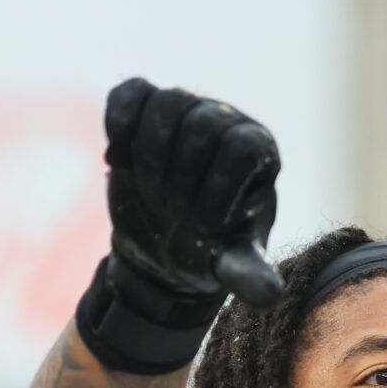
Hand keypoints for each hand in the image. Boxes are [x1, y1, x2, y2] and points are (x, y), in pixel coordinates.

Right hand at [102, 77, 283, 307]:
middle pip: (203, 123)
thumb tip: (268, 295)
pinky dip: (119, 122)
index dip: (216, 189)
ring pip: (168, 101)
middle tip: (172, 209)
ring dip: (150, 153)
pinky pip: (131, 92)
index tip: (205, 226)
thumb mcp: (229, 266)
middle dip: (180, 176)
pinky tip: (118, 160)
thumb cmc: (207, 251)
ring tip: (149, 187)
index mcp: (259, 153)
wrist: (164, 243)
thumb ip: (248, 274)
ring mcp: (186, 110)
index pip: (241, 148)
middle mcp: (228, 122)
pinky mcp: (146, 109)